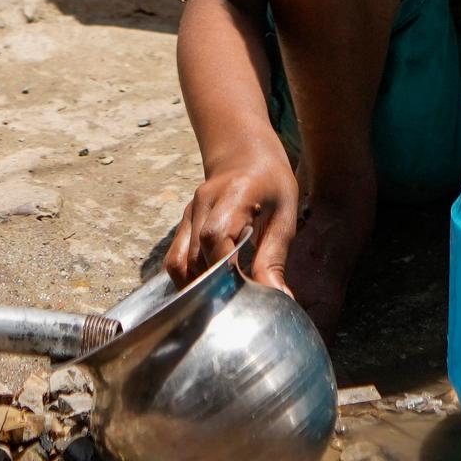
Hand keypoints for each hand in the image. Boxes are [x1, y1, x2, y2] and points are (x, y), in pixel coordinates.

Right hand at [166, 148, 299, 293]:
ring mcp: (189, 212)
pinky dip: (188, 279)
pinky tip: (208, 289)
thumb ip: (275, 258)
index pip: (214, 236)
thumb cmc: (272, 186)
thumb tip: (278, 296)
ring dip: (198, 286)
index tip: (242, 290)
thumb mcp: (285, 217)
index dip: (223, 269)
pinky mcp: (183, 224)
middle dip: (214, 284)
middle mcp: (203, 201)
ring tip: (223, 298)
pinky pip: (176, 259)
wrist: (247, 157)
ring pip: (179, 262)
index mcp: (234, 194)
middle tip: (238, 303)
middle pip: (196, 255)